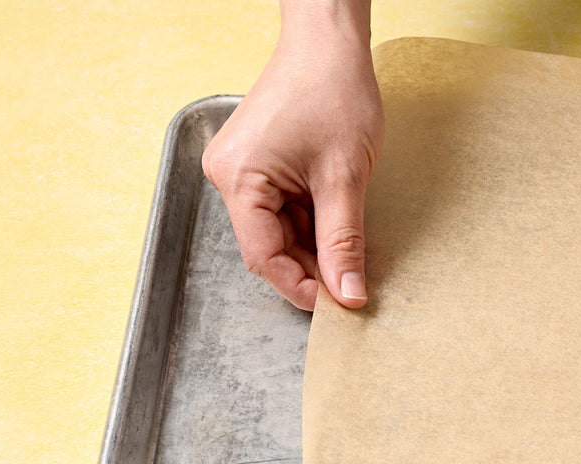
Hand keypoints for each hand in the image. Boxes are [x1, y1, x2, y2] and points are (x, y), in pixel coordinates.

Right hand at [203, 4, 382, 310]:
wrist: (329, 42)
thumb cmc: (334, 92)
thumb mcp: (344, 177)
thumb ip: (344, 241)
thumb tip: (349, 293)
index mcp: (240, 178)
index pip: (263, 255)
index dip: (300, 286)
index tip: (337, 304)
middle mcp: (230, 176)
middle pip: (268, 245)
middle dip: (310, 268)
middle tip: (350, 286)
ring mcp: (242, 170)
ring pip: (278, 230)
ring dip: (313, 247)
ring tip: (350, 257)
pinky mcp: (258, 163)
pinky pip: (282, 209)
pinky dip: (310, 224)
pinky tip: (337, 232)